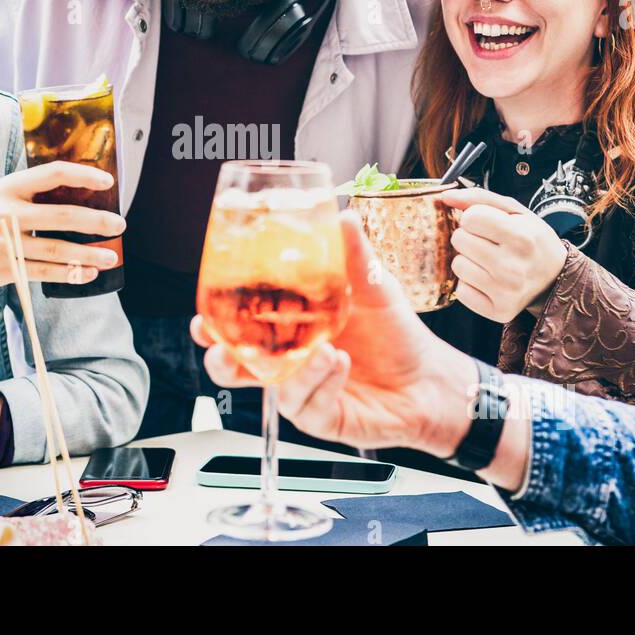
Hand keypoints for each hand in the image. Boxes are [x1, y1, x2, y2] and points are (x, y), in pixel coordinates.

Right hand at [0, 161, 125, 294]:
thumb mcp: (6, 199)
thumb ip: (38, 195)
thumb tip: (92, 197)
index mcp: (9, 187)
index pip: (52, 174)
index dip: (82, 176)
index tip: (108, 182)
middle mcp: (4, 211)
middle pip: (60, 216)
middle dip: (95, 221)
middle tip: (120, 225)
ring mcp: (1, 242)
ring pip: (55, 249)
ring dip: (88, 254)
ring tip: (111, 257)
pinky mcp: (2, 268)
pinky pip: (44, 272)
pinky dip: (70, 273)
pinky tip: (90, 273)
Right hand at [191, 211, 474, 456]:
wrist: (430, 378)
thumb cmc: (394, 335)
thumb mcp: (373, 287)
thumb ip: (354, 256)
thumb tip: (343, 216)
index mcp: (289, 329)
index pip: (240, 326)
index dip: (215, 323)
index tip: (204, 314)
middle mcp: (290, 363)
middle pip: (236, 367)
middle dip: (222, 359)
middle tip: (224, 347)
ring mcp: (304, 392)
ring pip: (274, 389)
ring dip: (292, 370)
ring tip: (320, 349)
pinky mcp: (324, 418)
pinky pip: (309, 406)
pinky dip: (322, 383)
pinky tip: (340, 363)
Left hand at [441, 188, 566, 323]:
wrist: (555, 279)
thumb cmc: (532, 240)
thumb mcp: (516, 212)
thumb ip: (479, 198)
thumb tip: (445, 196)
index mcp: (522, 237)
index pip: (469, 218)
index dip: (475, 218)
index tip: (489, 224)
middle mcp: (513, 267)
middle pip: (459, 240)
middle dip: (469, 237)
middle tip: (489, 244)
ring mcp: (505, 292)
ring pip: (457, 265)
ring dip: (468, 261)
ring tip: (489, 262)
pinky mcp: (498, 311)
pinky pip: (461, 291)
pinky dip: (470, 284)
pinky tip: (488, 280)